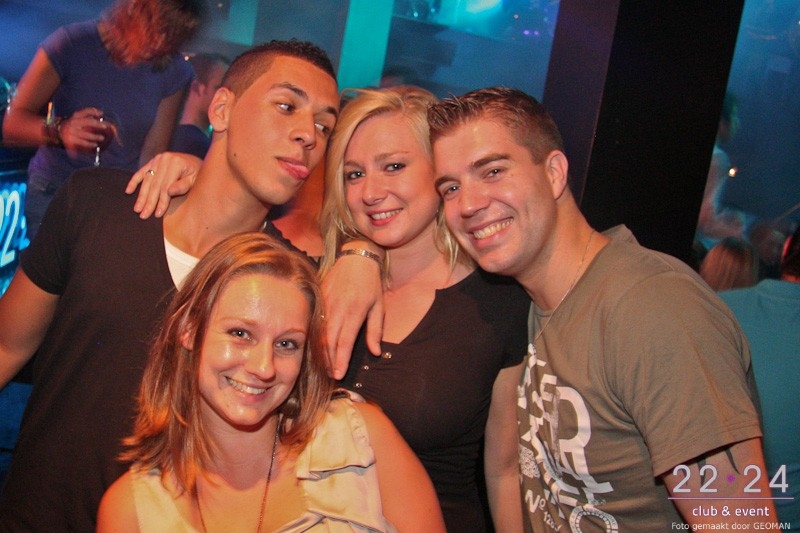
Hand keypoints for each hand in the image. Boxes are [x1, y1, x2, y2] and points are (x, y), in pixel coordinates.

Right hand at [59, 108, 106, 156]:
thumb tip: (101, 117)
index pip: (85, 111)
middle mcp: (74, 122)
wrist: (59, 131)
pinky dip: (89, 144)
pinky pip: (81, 142)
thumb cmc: (74, 124)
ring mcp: (72, 131)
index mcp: (76, 116)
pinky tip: (95, 144)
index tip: (101, 113)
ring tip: (102, 138)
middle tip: (105, 126)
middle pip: (87, 122)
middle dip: (97, 124)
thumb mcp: (78, 118)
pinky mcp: (70, 139)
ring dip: (94, 136)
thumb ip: (88, 116)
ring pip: (85, 134)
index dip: (93, 111)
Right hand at [125, 152, 201, 217]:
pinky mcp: (153, 161)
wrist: (196, 161)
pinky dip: (134, 182)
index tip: (157, 214)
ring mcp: (157, 159)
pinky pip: (141, 172)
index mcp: (176, 163)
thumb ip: (183, 186)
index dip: (161, 201)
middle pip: (154, 184)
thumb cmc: (198, 173)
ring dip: (141, 196)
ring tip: (137, 209)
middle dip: (149, 201)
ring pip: (147, 180)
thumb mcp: (195, 180)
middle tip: (144, 215)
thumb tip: (168, 192)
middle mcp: (165, 159)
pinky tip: (128, 191)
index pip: (165, 186)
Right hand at [321, 253, 383, 378]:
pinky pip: (314, 322)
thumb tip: (375, 352)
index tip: (339, 375)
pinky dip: (314, 336)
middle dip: (328, 360)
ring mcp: (325, 303)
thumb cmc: (371, 283)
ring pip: (319, 333)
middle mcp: (337, 309)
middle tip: (330, 375)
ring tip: (323, 365)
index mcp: (354, 312)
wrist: (356, 257)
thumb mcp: (379, 306)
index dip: (340, 360)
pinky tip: (316, 346)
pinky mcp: (318, 298)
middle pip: (328, 341)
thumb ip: (375, 331)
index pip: (344, 342)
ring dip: (320, 351)